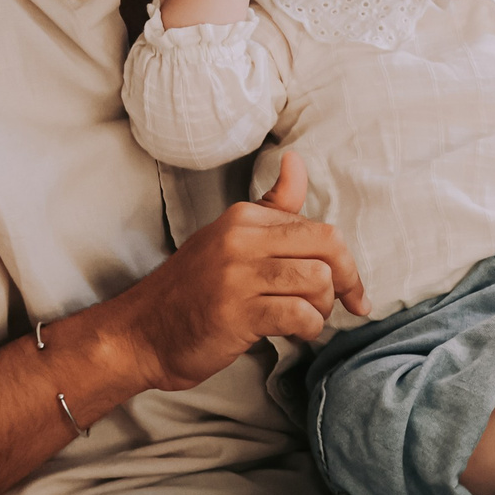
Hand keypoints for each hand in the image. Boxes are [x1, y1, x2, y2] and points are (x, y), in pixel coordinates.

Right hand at [103, 151, 368, 389]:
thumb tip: (295, 160)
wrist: (141, 333)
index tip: (353, 289)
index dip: (345, 261)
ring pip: (318, 280)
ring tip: (307, 320)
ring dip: (323, 308)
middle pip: (327, 246)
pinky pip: (299, 314)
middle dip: (346, 279)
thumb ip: (272, 205)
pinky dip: (308, 328)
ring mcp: (237, 275)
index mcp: (244, 217)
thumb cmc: (193, 289)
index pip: (319, 228)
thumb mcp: (230, 237)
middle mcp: (241, 239)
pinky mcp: (236, 313)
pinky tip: (294, 334)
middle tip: (343, 304)